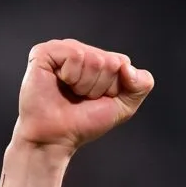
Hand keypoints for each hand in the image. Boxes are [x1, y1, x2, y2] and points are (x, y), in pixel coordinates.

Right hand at [13, 39, 154, 152]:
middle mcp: (81, 51)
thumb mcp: (124, 106)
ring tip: (71, 93)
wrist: (57, 136)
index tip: (98, 99)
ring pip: (94, 59)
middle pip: (110, 62)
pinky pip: (74, 55)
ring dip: (85, 85)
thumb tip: (127, 67)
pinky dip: (71, 76)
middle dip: (100, 87)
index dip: (115, 87)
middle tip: (82, 97)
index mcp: (99, 60)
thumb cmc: (85, 121)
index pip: (123, 63)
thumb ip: (141, 85)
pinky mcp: (44, 52)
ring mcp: (62, 49)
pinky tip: (59, 83)